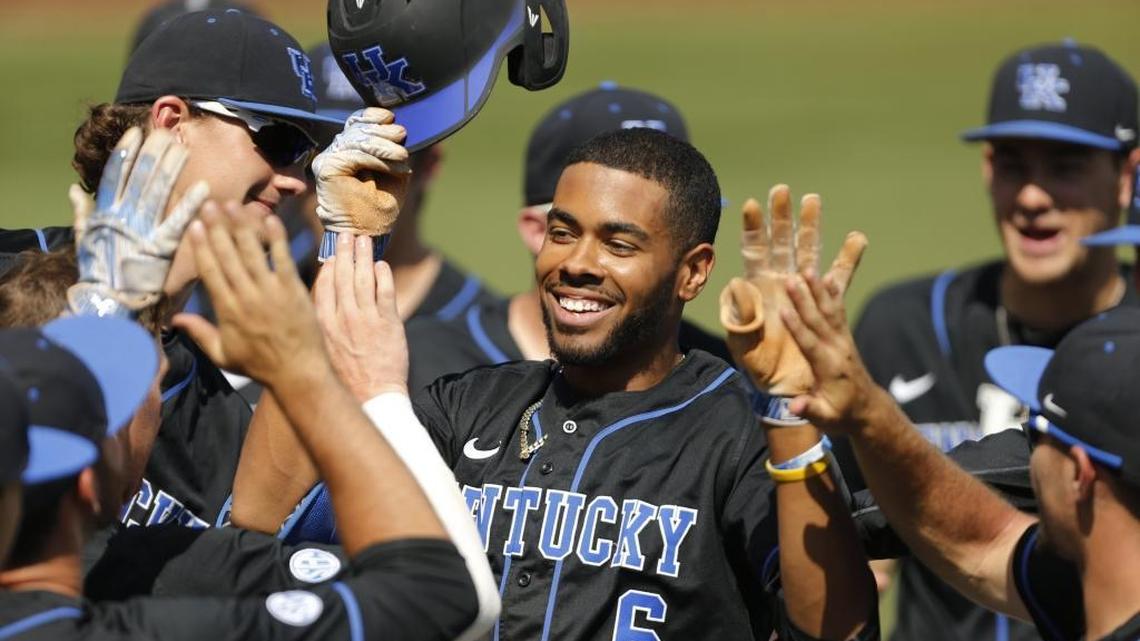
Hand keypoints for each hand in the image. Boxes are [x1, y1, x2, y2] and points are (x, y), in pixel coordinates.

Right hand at [68, 127, 208, 316]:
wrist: (107, 300)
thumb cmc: (97, 271)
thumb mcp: (84, 238)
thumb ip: (82, 212)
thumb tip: (74, 188)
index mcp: (107, 212)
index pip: (117, 174)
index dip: (127, 152)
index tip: (137, 132)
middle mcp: (125, 215)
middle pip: (141, 177)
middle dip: (154, 153)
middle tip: (168, 132)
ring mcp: (144, 229)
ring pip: (159, 192)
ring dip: (171, 168)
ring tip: (183, 148)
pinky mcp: (162, 246)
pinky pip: (178, 221)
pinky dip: (191, 204)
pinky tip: (205, 187)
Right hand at [171, 202, 327, 388]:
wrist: (298, 371)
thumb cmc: (259, 365)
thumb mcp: (223, 354)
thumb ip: (199, 333)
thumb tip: (175, 319)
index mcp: (227, 310)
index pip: (210, 271)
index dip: (201, 247)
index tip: (193, 226)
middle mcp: (246, 296)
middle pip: (228, 255)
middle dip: (217, 228)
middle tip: (209, 204)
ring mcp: (271, 291)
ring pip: (252, 252)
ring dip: (242, 226)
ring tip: (233, 204)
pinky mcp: (293, 289)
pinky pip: (282, 258)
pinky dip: (276, 239)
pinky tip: (269, 219)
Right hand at [312, 108, 411, 239]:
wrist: (367, 234)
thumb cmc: (379, 208)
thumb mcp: (394, 174)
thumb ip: (393, 152)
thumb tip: (399, 128)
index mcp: (348, 151)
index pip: (356, 124)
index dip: (372, 116)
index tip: (391, 118)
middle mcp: (334, 153)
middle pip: (357, 129)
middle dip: (383, 131)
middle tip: (402, 135)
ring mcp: (327, 160)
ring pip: (356, 140)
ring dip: (383, 145)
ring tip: (401, 154)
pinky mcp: (326, 168)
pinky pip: (354, 155)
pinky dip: (376, 158)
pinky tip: (392, 164)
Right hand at [314, 233, 409, 399]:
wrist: (372, 397)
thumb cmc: (345, 378)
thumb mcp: (322, 350)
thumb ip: (322, 324)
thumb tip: (320, 302)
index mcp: (322, 324)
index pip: (323, 286)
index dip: (328, 266)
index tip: (330, 253)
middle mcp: (342, 318)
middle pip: (343, 276)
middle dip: (345, 252)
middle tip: (347, 233)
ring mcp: (366, 319)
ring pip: (364, 279)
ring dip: (364, 256)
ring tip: (364, 240)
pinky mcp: (389, 323)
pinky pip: (386, 292)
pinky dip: (383, 275)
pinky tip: (381, 265)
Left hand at [718, 185, 865, 395]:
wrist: (787, 387)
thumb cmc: (760, 366)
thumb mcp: (744, 344)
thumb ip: (740, 319)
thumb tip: (738, 287)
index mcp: (758, 290)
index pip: (754, 252)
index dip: (753, 229)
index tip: (752, 204)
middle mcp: (780, 284)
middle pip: (781, 243)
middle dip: (782, 217)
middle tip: (782, 189)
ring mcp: (803, 292)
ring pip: (809, 252)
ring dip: (812, 227)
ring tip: (814, 200)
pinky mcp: (824, 306)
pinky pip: (838, 279)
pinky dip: (847, 259)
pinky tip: (857, 238)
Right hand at [780, 270, 887, 434]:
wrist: (868, 410)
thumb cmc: (842, 415)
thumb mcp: (826, 419)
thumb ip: (810, 409)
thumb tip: (794, 406)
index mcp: (828, 368)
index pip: (810, 343)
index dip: (797, 327)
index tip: (783, 309)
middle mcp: (837, 350)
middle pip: (819, 320)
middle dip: (804, 299)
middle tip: (792, 279)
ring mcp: (843, 342)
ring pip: (830, 311)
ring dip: (818, 290)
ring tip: (808, 270)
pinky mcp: (845, 338)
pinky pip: (838, 312)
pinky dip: (833, 294)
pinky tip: (827, 278)